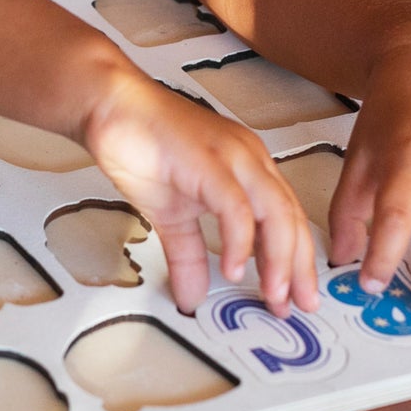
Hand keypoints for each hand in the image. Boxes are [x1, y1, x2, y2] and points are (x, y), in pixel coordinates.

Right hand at [80, 73, 319, 315]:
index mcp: (248, 167)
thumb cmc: (143, 144)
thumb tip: (192, 294)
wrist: (112, 105)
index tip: (294, 296)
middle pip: (290, 217)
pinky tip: (233, 268)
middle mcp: (249, 158)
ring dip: (280, 258)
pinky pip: (235, 205)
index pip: (287, 218)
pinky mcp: (207, 160)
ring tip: (274, 294)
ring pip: (275, 210)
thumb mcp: (171, 214)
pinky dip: (240, 240)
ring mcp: (231, 156)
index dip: (296, 260)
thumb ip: (189, 253)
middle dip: (298, 267)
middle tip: (296, 305)